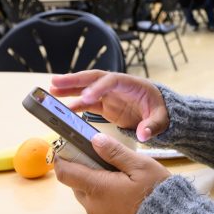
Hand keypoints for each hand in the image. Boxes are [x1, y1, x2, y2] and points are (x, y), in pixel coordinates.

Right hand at [50, 71, 168, 141]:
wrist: (159, 112)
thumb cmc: (161, 111)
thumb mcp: (161, 118)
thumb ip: (153, 125)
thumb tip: (143, 134)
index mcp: (131, 84)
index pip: (112, 80)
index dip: (98, 87)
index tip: (86, 97)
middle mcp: (117, 86)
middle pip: (94, 78)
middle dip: (75, 80)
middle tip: (56, 82)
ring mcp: (110, 94)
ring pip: (87, 87)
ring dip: (70, 88)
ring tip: (52, 90)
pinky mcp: (106, 104)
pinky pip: (88, 102)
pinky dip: (76, 103)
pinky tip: (63, 108)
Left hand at [54, 134, 170, 213]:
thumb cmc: (157, 194)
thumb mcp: (141, 166)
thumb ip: (116, 153)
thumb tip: (95, 140)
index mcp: (98, 188)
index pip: (66, 173)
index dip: (62, 160)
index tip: (67, 151)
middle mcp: (93, 208)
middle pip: (78, 186)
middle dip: (87, 175)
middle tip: (108, 168)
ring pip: (89, 202)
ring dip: (98, 192)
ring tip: (122, 188)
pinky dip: (106, 207)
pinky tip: (126, 205)